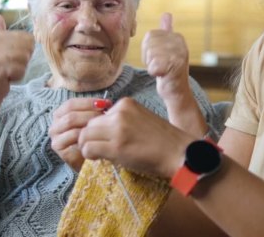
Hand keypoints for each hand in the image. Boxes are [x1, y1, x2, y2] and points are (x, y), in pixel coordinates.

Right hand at [0, 13, 34, 140]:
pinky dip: (17, 77)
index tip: (14, 58)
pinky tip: (8, 79)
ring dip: (20, 69)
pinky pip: (20, 69)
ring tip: (9, 73)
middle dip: (24, 60)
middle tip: (12, 67)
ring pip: (25, 58)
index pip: (28, 38)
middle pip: (28, 48)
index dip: (26, 51)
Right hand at [48, 97, 106, 170]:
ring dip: (89, 125)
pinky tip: (97, 137)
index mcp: (60, 115)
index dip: (89, 102)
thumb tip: (106, 103)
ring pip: (71, 125)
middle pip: (71, 114)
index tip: (106, 103)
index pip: (71, 104)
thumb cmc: (91, 138)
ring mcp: (56, 139)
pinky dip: (86, 136)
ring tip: (102, 126)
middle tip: (106, 116)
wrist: (90, 162)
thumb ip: (94, 110)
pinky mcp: (61, 151)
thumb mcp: (91, 121)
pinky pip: (73, 138)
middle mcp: (55, 126)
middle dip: (91, 114)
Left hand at [78, 97, 194, 177]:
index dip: (100, 130)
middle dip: (92, 138)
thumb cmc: (162, 140)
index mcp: (126, 103)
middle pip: (89, 124)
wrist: (178, 153)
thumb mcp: (140, 119)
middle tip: (101, 150)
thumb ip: (121, 120)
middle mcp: (120, 112)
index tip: (108, 140)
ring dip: (89, 146)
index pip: (99, 115)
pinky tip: (101, 159)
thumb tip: (99, 130)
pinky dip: (90, 155)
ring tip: (101, 155)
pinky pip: (88, 148)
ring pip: (85, 135)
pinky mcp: (116, 146)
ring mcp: (117, 128)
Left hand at [142, 13, 206, 136]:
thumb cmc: (169, 70)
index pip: (150, 35)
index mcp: (177, 37)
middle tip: (160, 65)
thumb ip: (167, 30)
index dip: (149, 49)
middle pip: (149, 44)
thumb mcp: (168, 47)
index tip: (159, 57)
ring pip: (150, 55)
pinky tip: (162, 75)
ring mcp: (179, 55)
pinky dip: (154, 73)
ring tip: (162, 70)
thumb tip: (167, 14)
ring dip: (152, 65)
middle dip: (149, 57)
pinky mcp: (175, 67)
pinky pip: (153, 66)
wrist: (177, 91)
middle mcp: (180, 43)